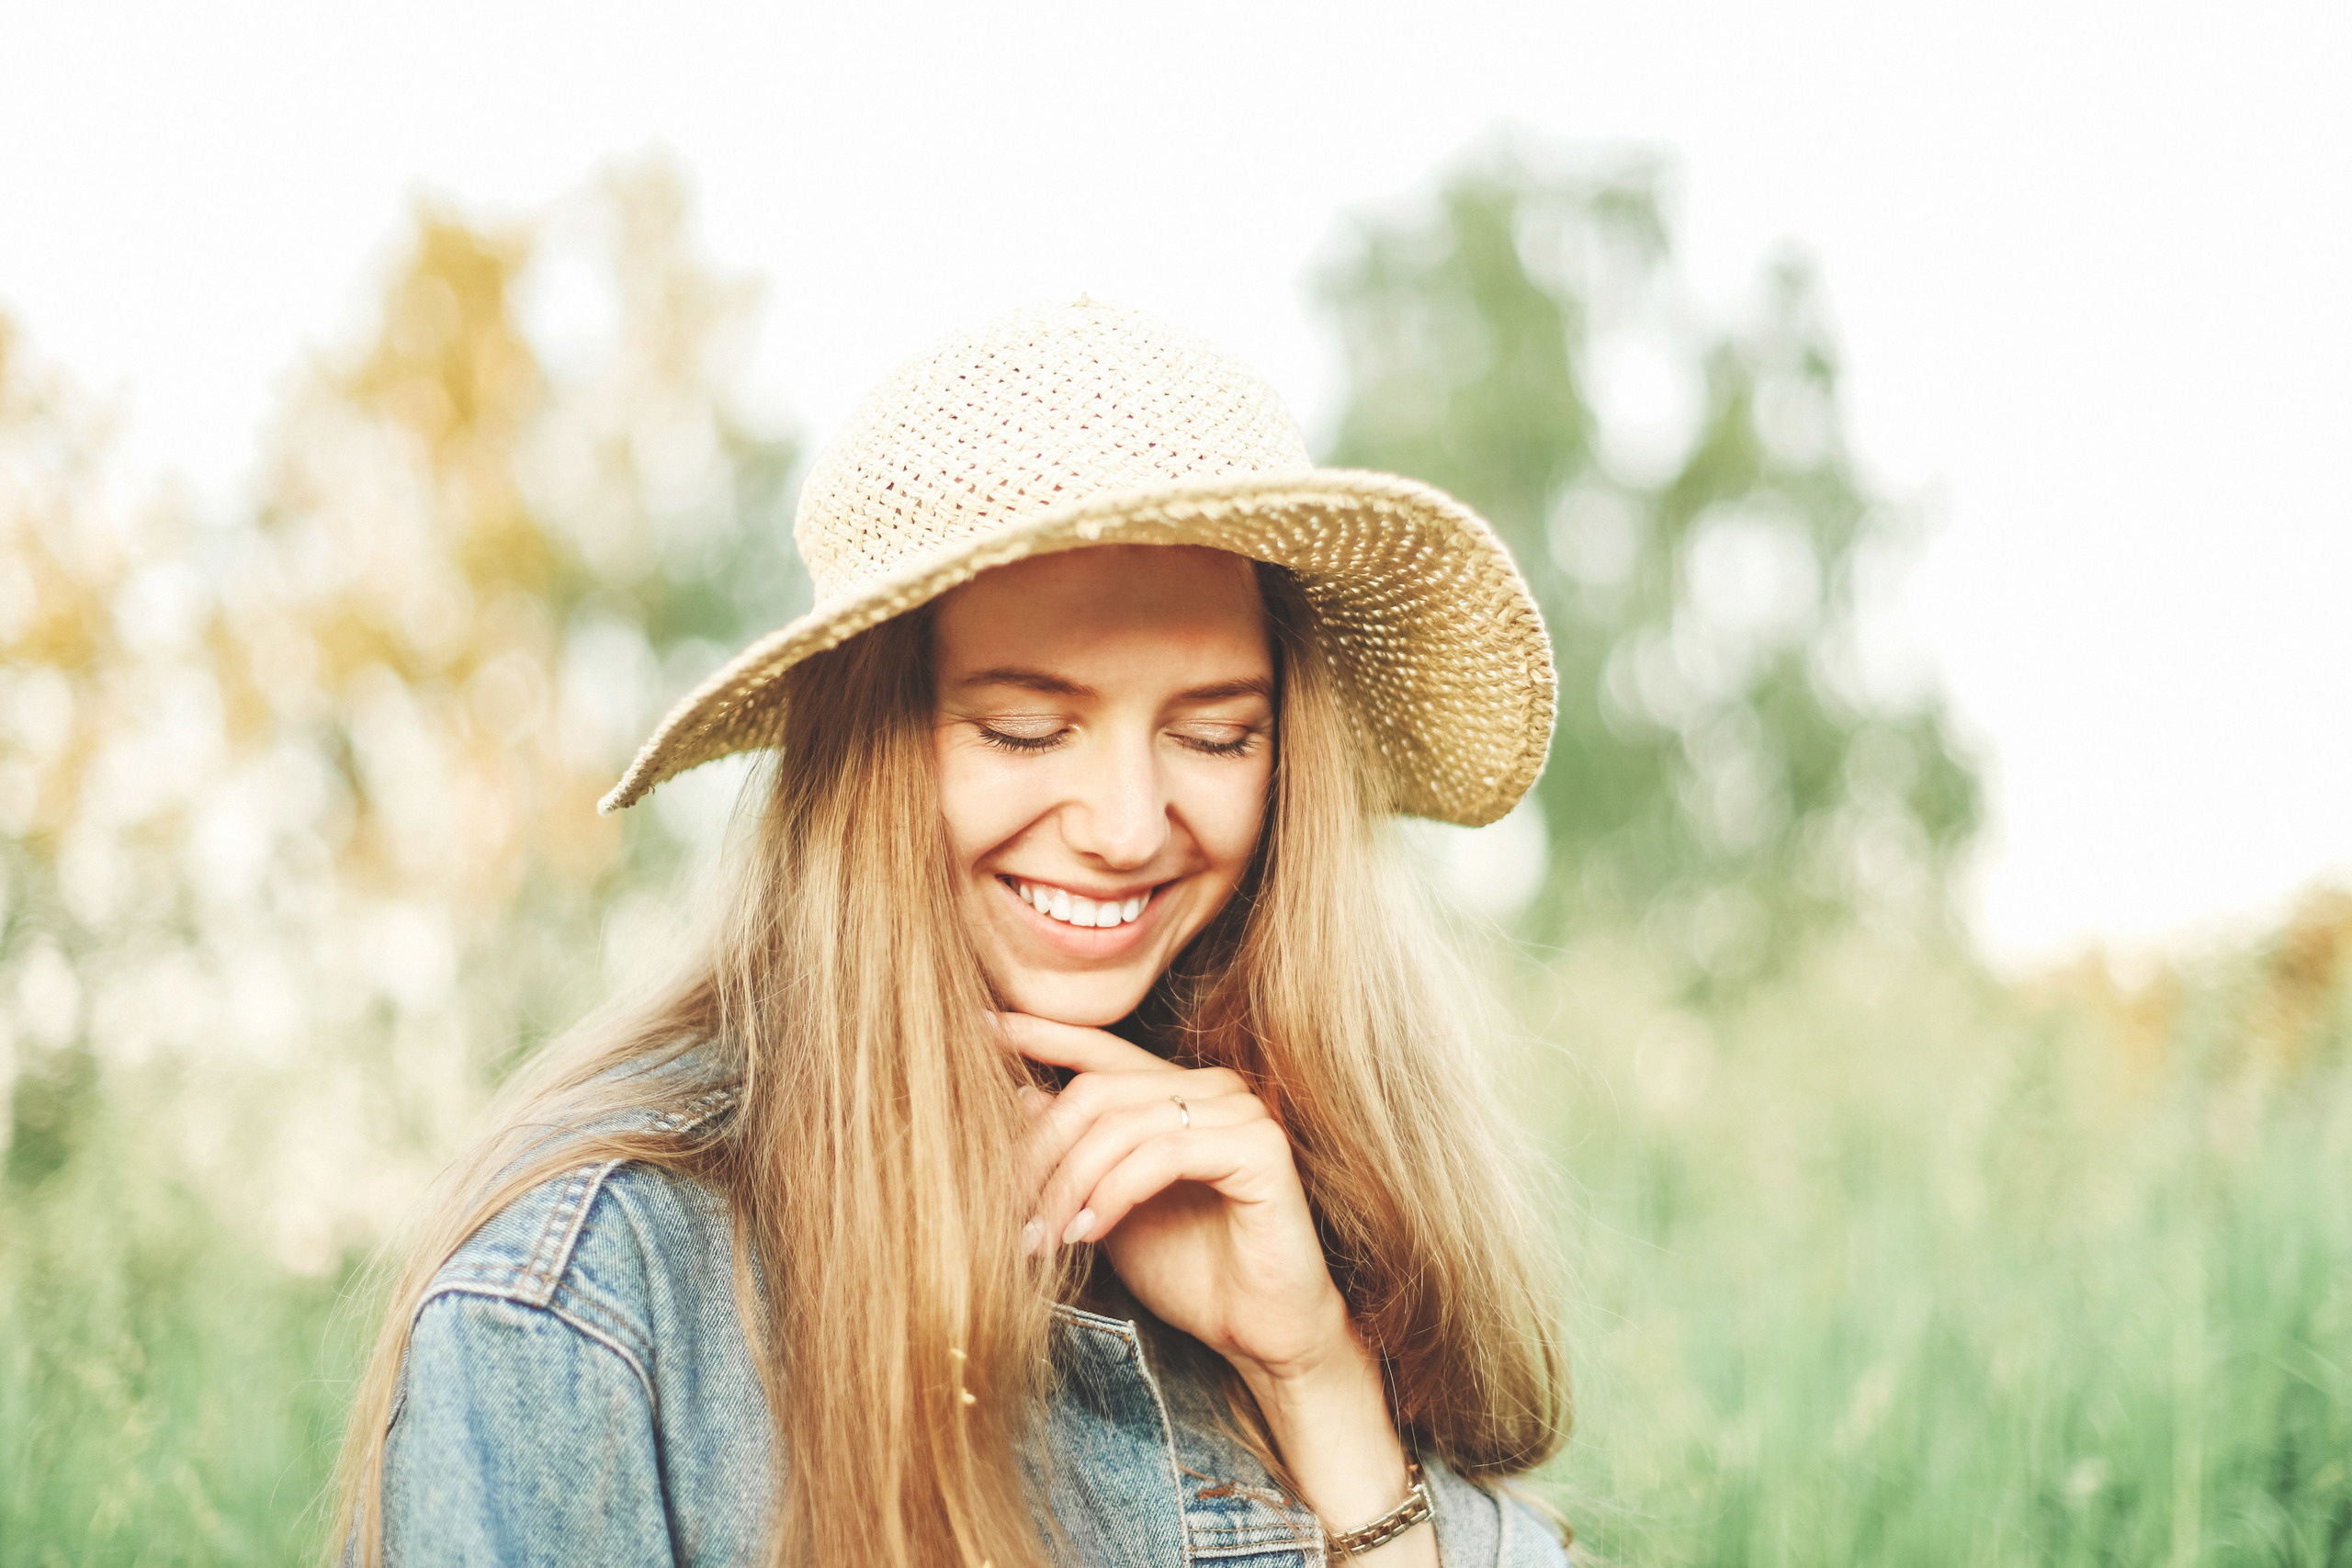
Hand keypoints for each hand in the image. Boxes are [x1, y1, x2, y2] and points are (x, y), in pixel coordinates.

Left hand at [995, 1013, 1437, 1562]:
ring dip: (1069, 1185)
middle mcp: (1213, 1089)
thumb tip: (1018, 1098)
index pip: (1101, 1050)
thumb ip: (1076, 1156)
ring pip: (1123, 1124)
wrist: (1262, 1335)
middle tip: (1009, 1213)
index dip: (1042, 1035)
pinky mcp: (1260, 1149)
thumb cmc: (1191, 1274)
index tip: (982, 1028)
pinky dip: (1115, 1193)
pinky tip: (1091, 1232)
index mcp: (1179, 1093)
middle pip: (1097, 1092)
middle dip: (1039, 1155)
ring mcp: (1241, 1113)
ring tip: (1043, 1239)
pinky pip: (1164, 1153)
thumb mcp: (1109, 1209)